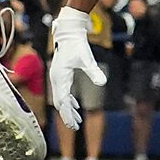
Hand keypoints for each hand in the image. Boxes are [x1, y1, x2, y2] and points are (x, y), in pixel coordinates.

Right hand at [45, 7, 104, 131]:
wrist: (69, 32)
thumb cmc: (78, 45)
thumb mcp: (87, 59)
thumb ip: (94, 72)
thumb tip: (103, 83)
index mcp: (60, 77)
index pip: (63, 101)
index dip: (68, 114)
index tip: (74, 125)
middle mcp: (56, 79)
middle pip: (60, 102)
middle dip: (67, 115)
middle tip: (75, 127)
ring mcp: (57, 77)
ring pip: (61, 98)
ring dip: (68, 109)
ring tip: (77, 120)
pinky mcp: (60, 74)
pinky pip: (62, 91)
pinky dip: (68, 100)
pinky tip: (76, 105)